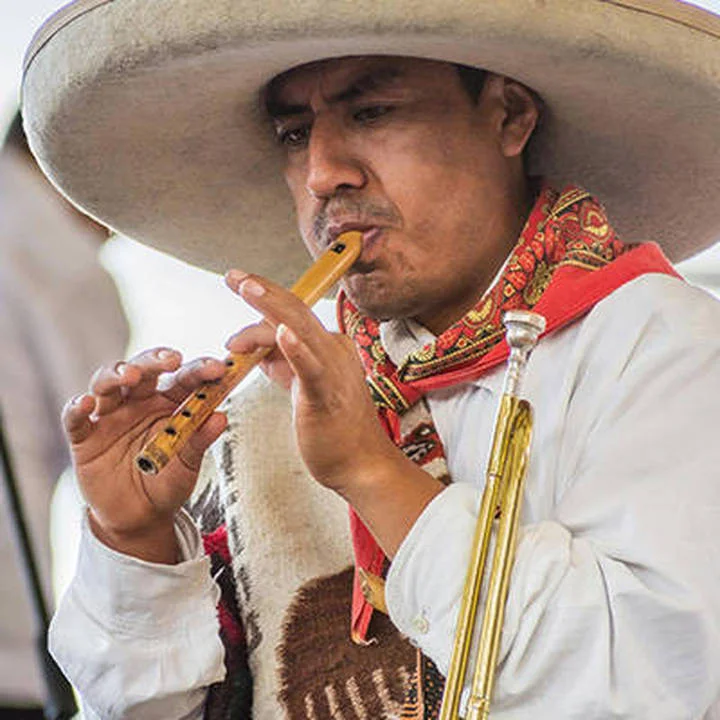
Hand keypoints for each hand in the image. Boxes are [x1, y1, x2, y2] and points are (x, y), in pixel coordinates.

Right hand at [62, 348, 227, 562]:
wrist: (140, 516)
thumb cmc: (168, 481)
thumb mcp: (188, 464)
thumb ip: (200, 440)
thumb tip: (220, 417)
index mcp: (169, 403)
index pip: (184, 378)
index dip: (200, 369)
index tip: (217, 368)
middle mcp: (138, 402)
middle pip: (143, 370)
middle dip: (155, 360)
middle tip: (171, 359)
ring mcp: (110, 416)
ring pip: (106, 384)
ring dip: (117, 374)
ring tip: (130, 376)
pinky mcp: (84, 437)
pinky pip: (75, 419)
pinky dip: (77, 408)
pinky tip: (86, 403)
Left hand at [225, 271, 443, 556]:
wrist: (362, 465)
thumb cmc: (334, 429)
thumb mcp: (304, 387)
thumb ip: (285, 364)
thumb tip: (262, 346)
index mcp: (329, 348)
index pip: (291, 316)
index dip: (264, 299)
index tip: (241, 284)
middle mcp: (333, 351)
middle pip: (294, 311)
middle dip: (262, 291)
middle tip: (233, 276)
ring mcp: (332, 370)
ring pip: (299, 329)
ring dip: (270, 307)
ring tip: (246, 287)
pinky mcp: (326, 396)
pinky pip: (310, 368)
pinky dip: (296, 349)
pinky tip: (281, 333)